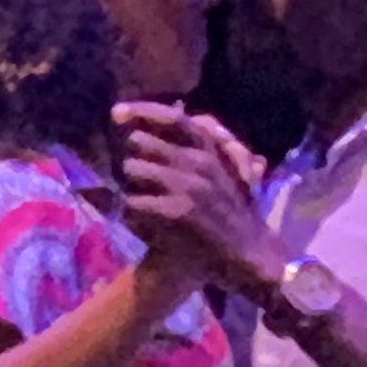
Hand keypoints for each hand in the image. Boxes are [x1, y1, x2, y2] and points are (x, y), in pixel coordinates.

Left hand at [114, 104, 280, 295]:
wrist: (250, 255)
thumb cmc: (231, 217)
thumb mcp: (221, 175)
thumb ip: (195, 153)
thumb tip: (165, 127)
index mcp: (210, 150)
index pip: (172, 118)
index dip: (141, 111)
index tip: (116, 113)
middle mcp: (200, 161)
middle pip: (141, 142)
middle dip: (132, 160)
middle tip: (133, 180)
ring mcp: (189, 185)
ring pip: (133, 169)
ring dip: (129, 187)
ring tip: (140, 205)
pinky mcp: (179, 211)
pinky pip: (134, 202)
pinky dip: (131, 214)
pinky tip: (141, 225)